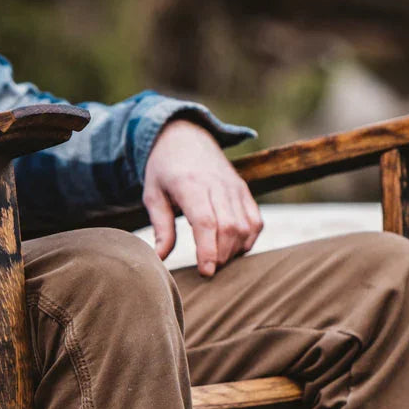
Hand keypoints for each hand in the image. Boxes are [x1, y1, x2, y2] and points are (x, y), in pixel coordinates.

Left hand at [142, 119, 262, 276]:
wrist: (185, 136)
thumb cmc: (164, 169)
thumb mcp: (153, 195)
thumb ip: (161, 228)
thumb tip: (160, 259)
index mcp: (190, 184)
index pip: (206, 222)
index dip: (208, 250)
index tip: (206, 272)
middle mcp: (217, 185)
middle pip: (229, 228)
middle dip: (221, 256)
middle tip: (207, 270)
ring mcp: (235, 187)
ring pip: (245, 226)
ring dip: (234, 250)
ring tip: (217, 260)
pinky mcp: (244, 190)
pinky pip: (255, 221)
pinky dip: (248, 240)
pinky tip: (232, 249)